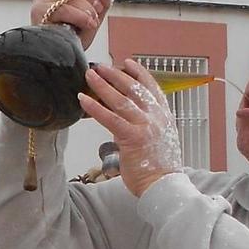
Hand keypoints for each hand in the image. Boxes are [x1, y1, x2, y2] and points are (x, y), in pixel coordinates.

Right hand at [28, 0, 112, 48]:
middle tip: (97, 7)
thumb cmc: (77, 34)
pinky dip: (80, 16)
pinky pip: (63, 8)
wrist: (66, 57)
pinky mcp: (39, 14)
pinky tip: (87, 24)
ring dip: (86, 8)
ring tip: (92, 21)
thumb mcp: (95, 14)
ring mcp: (41, 1)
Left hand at [79, 59, 182, 196]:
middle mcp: (156, 117)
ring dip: (102, 85)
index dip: (139, 73)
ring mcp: (145, 126)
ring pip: (120, 99)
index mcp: (164, 116)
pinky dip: (95, 107)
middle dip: (115, 75)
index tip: (127, 63)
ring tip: (89, 75)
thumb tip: (123, 120)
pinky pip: (110, 118)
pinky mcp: (132, 137)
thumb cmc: (159, 168)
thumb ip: (143, 126)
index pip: (152, 87)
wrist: (165, 185)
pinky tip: (83, 99)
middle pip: (134, 88)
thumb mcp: (158, 139)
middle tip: (100, 67)